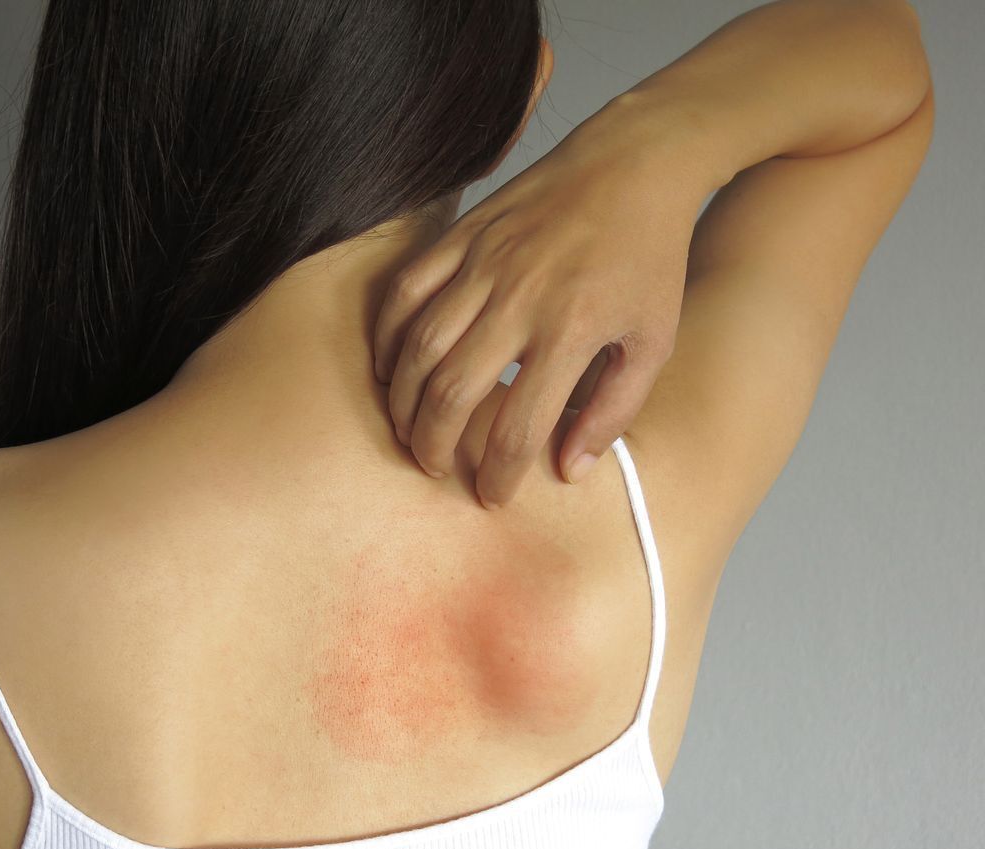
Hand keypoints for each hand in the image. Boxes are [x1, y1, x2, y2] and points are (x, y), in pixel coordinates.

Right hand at [372, 98, 705, 508]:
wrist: (635, 162)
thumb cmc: (649, 258)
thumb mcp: (652, 342)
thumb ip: (612, 412)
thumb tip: (568, 470)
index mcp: (571, 331)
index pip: (517, 428)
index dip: (497, 475)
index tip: (491, 495)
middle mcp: (519, 298)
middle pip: (449, 393)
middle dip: (432, 445)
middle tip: (433, 467)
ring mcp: (483, 263)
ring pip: (416, 347)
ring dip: (403, 400)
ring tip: (408, 429)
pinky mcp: (462, 235)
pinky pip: (404, 291)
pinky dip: (386, 336)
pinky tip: (389, 367)